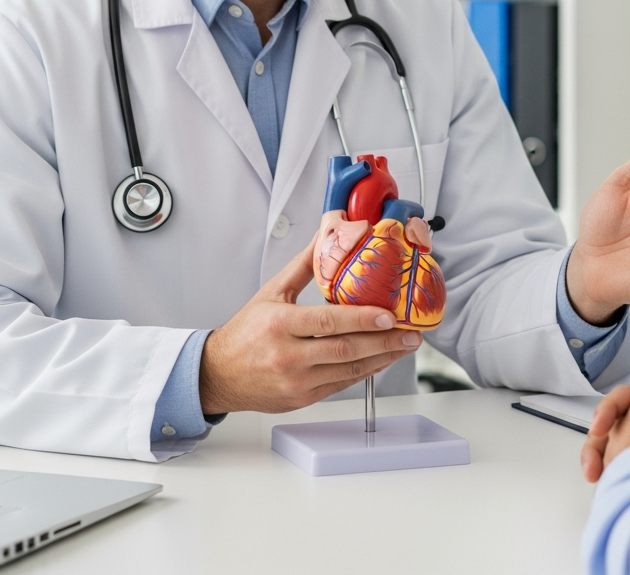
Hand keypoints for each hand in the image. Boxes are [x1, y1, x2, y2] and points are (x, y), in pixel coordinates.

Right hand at [199, 238, 421, 413]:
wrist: (218, 375)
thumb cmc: (246, 331)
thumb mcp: (273, 291)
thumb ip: (306, 263)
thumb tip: (330, 231)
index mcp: (280, 325)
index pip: (328, 322)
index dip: (362, 319)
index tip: (389, 315)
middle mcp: (288, 356)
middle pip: (345, 349)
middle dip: (385, 341)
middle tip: (411, 332)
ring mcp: (296, 381)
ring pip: (348, 371)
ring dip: (382, 358)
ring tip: (406, 345)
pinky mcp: (302, 399)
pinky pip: (340, 385)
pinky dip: (365, 372)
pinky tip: (382, 359)